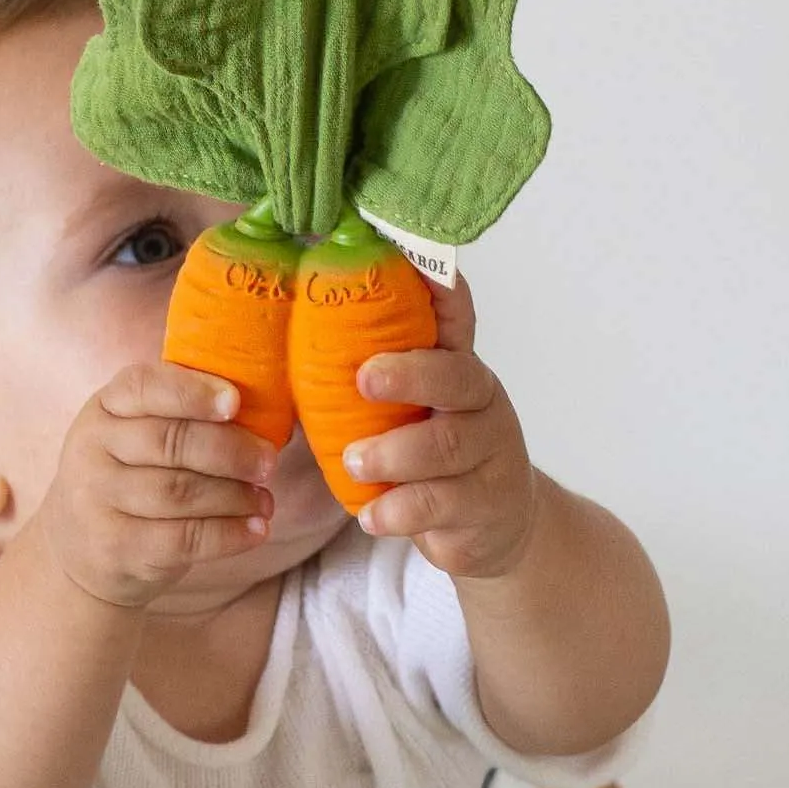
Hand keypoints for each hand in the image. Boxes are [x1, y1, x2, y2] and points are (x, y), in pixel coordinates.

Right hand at [43, 364, 275, 608]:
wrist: (81, 550)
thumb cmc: (132, 475)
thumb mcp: (137, 433)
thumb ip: (183, 414)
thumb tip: (259, 409)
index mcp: (104, 407)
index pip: (144, 386)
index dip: (192, 392)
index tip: (235, 402)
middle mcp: (91, 449)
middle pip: (171, 442)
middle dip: (231, 451)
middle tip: (269, 461)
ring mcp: (96, 501)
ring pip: (181, 492)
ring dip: (236, 496)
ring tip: (265, 499)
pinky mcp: (114, 548)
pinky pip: (183, 539)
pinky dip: (228, 534)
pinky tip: (256, 529)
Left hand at [342, 275, 539, 579]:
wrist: (498, 524)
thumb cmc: (429, 450)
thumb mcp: (412, 409)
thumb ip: (371, 375)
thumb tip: (290, 329)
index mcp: (457, 366)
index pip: (456, 319)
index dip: (440, 291)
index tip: (410, 263)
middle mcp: (480, 402)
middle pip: (455, 378)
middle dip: (408, 374)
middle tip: (362, 379)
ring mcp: (490, 454)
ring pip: (445, 448)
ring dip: (393, 453)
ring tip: (353, 462)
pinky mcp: (485, 506)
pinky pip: (440, 505)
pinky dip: (398, 511)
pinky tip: (370, 516)